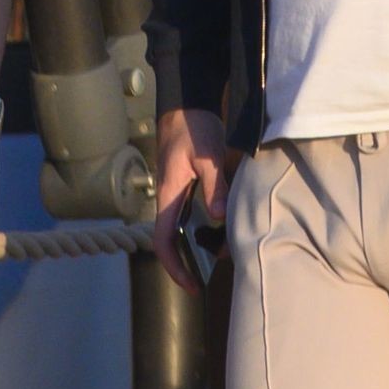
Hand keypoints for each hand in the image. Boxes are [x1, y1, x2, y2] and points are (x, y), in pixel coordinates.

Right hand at [154, 106, 228, 291]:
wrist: (186, 102)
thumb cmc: (194, 128)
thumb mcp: (208, 156)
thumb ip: (215, 186)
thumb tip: (218, 218)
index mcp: (169, 195)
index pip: (164, 241)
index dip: (174, 267)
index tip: (192, 285)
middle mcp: (169, 199)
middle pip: (172, 242)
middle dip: (188, 263)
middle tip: (213, 274)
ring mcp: (176, 194)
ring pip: (182, 231)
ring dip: (199, 246)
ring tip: (224, 252)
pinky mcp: (185, 188)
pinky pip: (191, 217)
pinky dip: (206, 229)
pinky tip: (224, 229)